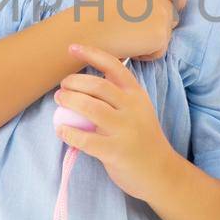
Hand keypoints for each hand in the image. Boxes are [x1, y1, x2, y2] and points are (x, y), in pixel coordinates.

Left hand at [53, 41, 177, 203]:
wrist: (161, 172)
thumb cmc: (143, 139)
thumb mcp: (138, 111)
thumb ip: (118, 97)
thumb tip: (83, 84)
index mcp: (137, 95)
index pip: (114, 67)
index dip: (92, 54)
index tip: (72, 47)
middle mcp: (132, 109)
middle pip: (98, 86)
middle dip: (74, 82)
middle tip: (62, 87)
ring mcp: (125, 130)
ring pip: (91, 108)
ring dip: (69, 101)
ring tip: (59, 101)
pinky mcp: (115, 152)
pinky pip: (85, 139)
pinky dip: (68, 132)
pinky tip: (61, 129)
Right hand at [82, 0, 187, 59]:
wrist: (87, 29)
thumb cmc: (94, 15)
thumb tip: (147, 7)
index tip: (170, 9)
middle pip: (173, 14)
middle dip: (160, 26)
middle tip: (139, 34)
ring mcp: (161, 15)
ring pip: (166, 34)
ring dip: (150, 41)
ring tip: (126, 40)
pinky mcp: (160, 35)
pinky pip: (159, 51)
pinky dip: (146, 55)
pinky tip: (128, 48)